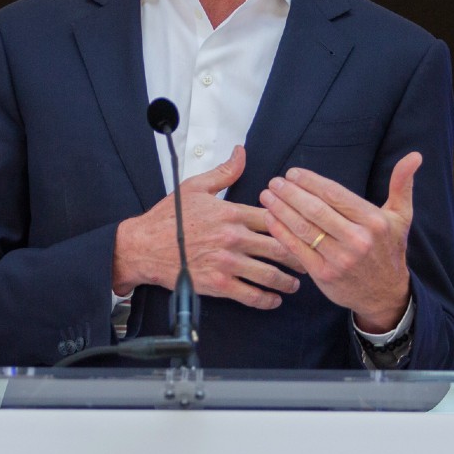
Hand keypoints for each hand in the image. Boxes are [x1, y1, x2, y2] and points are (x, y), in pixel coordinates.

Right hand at [113, 146, 301, 309]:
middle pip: (279, 247)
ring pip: (269, 274)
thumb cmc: (167, 218)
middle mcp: (232, 238)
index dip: (293, 224)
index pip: (273, 218)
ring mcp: (226, 263)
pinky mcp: (217, 285)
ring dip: (288, 280)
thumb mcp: (195, 187)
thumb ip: (224, 172)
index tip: (304, 229)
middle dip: (300, 254)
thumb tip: (241, 153)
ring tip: (296, 282)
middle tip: (310, 258)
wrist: (143, 247)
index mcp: (230, 213)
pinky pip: (250, 295)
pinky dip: (267, 300)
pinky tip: (274, 299)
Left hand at [258, 153, 419, 332]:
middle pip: (316, 209)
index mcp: (374, 221)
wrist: (385, 294)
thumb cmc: (389, 250)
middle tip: (275, 181)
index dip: (310, 181)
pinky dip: (281, 232)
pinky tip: (270, 218)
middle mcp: (358, 240)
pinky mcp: (324, 275)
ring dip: (281, 209)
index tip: (293, 173)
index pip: (335, 194)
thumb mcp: (401, 217)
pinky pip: (297, 249)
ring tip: (267, 195)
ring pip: (304, 228)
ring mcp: (340, 259)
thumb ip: (402, 185)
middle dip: (290, 193)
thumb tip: (415, 156)